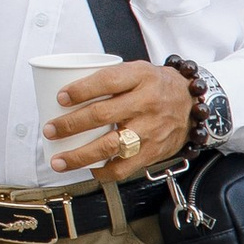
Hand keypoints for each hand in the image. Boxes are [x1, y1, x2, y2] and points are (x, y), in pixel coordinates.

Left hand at [43, 59, 196, 176]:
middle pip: (102, 114)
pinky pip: (125, 167)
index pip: (108, 81)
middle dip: (70, 124)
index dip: (81, 90)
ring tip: (59, 161)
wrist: (193, 104)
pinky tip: (87, 170)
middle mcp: (147, 103)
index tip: (60, 98)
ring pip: (111, 146)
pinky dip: (103, 172)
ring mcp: (151, 129)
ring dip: (80, 156)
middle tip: (49, 130)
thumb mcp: (138, 70)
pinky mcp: (153, 152)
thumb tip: (65, 95)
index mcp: (141, 77)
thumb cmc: (156, 86)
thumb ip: (109, 79)